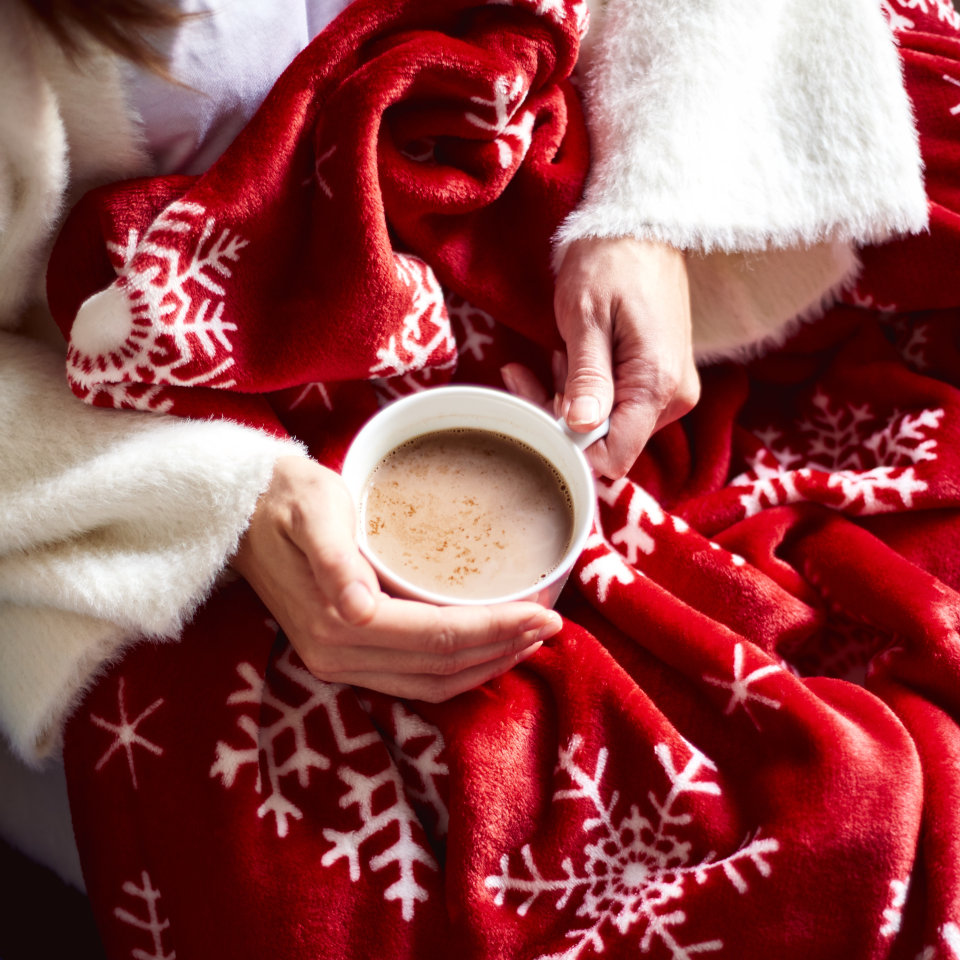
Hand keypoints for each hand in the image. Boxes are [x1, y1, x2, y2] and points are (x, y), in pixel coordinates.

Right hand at [231, 456, 560, 700]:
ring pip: (431, 683)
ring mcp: (338, 663)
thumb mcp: (312, 509)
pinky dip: (457, 670)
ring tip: (530, 640)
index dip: (495, 630)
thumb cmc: (284, 497)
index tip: (545, 613)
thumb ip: (334, 559)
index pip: (436, 637)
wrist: (239, 512)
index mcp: (336, 622)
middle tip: (553, 626)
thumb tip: (358, 608)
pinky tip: (485, 650)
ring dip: (485, 667)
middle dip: (503, 650)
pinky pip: (413, 680)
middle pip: (441, 667)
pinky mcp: (342, 658)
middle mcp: (337, 656)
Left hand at [531, 236, 698, 478]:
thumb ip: (586, 378)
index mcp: (658, 385)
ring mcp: (668, 391)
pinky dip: (583, 390)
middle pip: (607, 443)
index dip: (569, 447)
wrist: (640, 226)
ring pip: (607, 426)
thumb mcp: (586, 317)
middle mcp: (673, 398)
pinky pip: (614, 405)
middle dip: (559, 418)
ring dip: (567, 400)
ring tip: (553, 353)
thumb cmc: (609, 262)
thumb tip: (580, 428)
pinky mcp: (657, 381)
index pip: (615, 456)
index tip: (535, 411)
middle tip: (525, 375)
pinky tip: (567, 357)